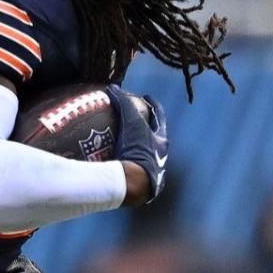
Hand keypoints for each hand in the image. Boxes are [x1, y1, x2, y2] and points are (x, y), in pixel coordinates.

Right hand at [108, 86, 166, 203]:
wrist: (135, 184)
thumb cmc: (137, 151)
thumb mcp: (131, 124)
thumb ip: (124, 104)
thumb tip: (113, 87)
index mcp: (161, 141)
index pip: (159, 117)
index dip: (153, 105)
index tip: (147, 97)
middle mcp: (160, 156)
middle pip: (154, 136)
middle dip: (146, 127)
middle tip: (135, 118)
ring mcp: (151, 172)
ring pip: (144, 155)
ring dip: (135, 147)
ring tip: (120, 141)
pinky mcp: (141, 185)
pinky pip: (132, 171)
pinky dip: (124, 164)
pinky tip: (112, 165)